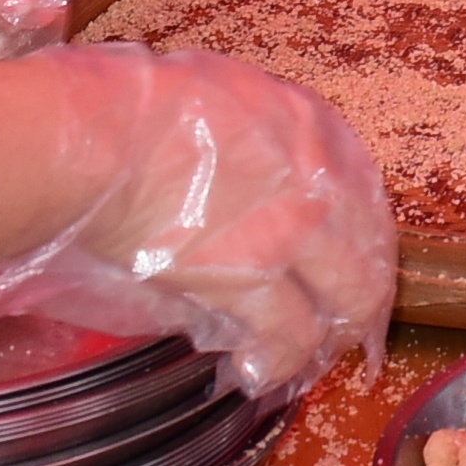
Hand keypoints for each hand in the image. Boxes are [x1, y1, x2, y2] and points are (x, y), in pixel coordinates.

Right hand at [0, 43, 398, 403]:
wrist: (97, 143)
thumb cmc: (131, 106)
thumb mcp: (216, 91)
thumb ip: (252, 130)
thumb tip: (252, 162)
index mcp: (305, 124)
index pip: (361, 189)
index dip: (362, 234)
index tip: (353, 257)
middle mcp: (315, 177)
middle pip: (367, 248)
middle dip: (364, 294)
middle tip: (351, 324)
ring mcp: (288, 232)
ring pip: (345, 297)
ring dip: (331, 334)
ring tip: (310, 356)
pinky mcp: (251, 280)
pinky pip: (289, 334)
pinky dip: (281, 361)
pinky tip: (260, 374)